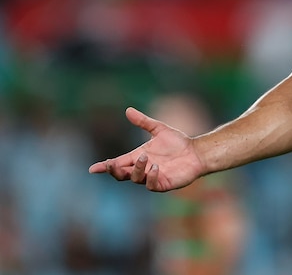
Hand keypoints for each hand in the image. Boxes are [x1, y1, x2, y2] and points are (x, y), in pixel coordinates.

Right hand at [88, 107, 206, 191]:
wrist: (196, 152)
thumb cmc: (178, 142)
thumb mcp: (159, 129)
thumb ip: (143, 122)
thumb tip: (128, 110)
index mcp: (138, 157)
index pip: (118, 163)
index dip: (105, 167)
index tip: (92, 169)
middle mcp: (142, 169)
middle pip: (122, 174)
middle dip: (114, 170)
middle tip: (112, 164)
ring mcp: (151, 178)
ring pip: (135, 179)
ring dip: (137, 169)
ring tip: (145, 157)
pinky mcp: (163, 184)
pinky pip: (151, 185)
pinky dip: (150, 177)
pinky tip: (155, 168)